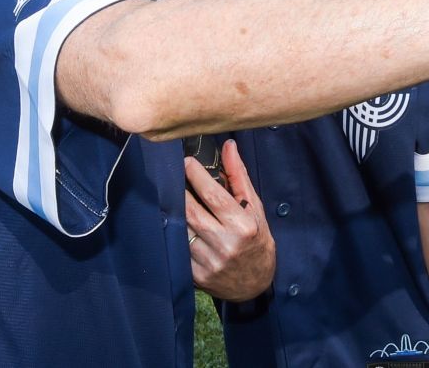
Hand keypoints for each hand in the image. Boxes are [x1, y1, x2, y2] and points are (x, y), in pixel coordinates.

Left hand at [185, 139, 274, 301]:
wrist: (256, 282)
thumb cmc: (256, 238)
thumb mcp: (254, 207)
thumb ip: (238, 176)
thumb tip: (229, 146)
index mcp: (243, 225)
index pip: (213, 195)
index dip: (196, 176)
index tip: (186, 162)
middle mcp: (226, 244)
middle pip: (191, 211)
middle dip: (179, 190)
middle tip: (173, 175)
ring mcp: (209, 262)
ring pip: (181, 230)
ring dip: (174, 212)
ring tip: (171, 197)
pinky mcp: (197, 276)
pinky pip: (179, 249)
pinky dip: (175, 234)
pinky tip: (175, 223)